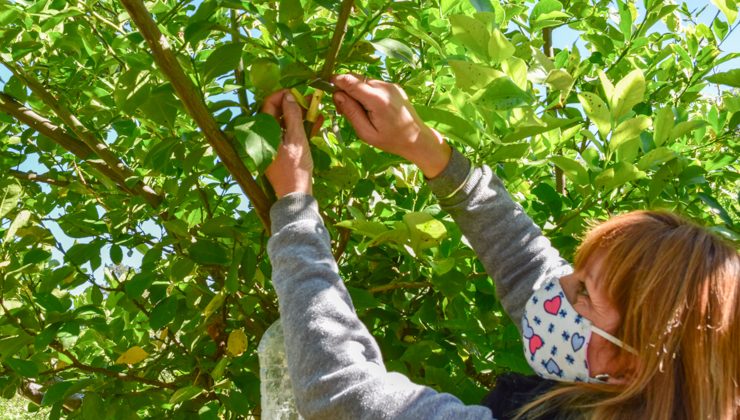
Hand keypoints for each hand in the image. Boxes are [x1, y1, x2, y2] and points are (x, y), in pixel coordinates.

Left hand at [262, 90, 312, 197]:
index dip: (282, 96)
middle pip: (277, 113)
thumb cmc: (296, 167)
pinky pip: (289, 134)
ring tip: (316, 110)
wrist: (295, 194)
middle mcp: (264, 136)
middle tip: (309, 100)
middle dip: (293, 105)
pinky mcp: (280, 151)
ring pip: (285, 123)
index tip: (297, 93)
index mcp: (264, 132)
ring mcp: (272, 144)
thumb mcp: (297, 139)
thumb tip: (289, 96)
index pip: (268, 104)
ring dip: (300, 116)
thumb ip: (293, 116)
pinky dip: (300, 129)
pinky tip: (316, 122)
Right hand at [331, 74, 450, 177]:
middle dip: (344, 88)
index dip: (336, 81)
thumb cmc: (391, 140)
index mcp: (377, 100)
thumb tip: (337, 95)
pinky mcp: (393, 86)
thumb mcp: (366, 133)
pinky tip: (368, 107)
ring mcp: (390, 85)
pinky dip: (365, 91)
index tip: (324, 86)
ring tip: (356, 110)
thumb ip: (351, 113)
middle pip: (356, 78)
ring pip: (364, 80)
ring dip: (355, 90)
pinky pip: (373, 84)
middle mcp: (384, 87)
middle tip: (341, 107)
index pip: (350, 81)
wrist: (417, 138)